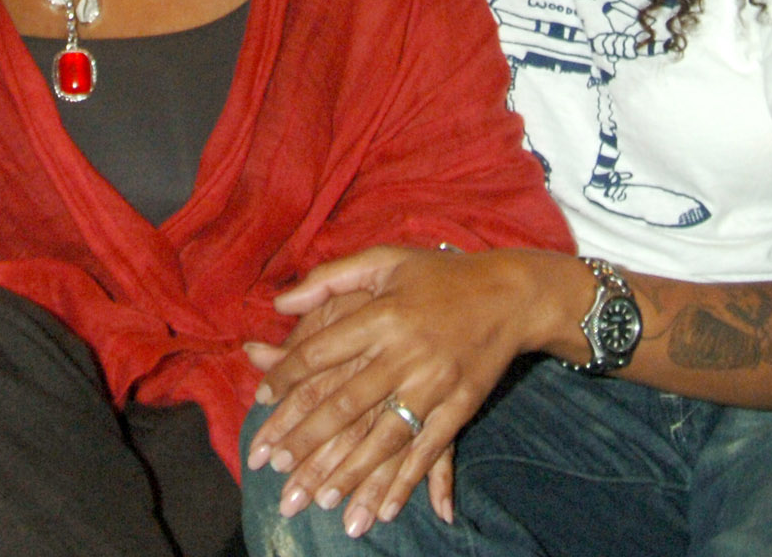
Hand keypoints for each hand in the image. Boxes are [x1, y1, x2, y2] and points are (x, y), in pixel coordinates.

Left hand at [244, 246, 545, 535]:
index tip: (261, 399)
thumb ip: (330, 280)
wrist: (510, 294)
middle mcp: (406, 353)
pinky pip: (428, 452)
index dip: (286, 377)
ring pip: (383, 437)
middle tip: (272, 467)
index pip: (320, 351)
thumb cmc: (440, 275)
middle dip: (305, 439)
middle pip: (345, 403)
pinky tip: (383, 509)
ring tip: (319, 499)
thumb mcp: (385, 261)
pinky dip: (405, 482)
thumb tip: (279, 303)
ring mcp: (435, 384)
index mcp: (382, 315)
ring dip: (350, 472)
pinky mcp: (461, 407)